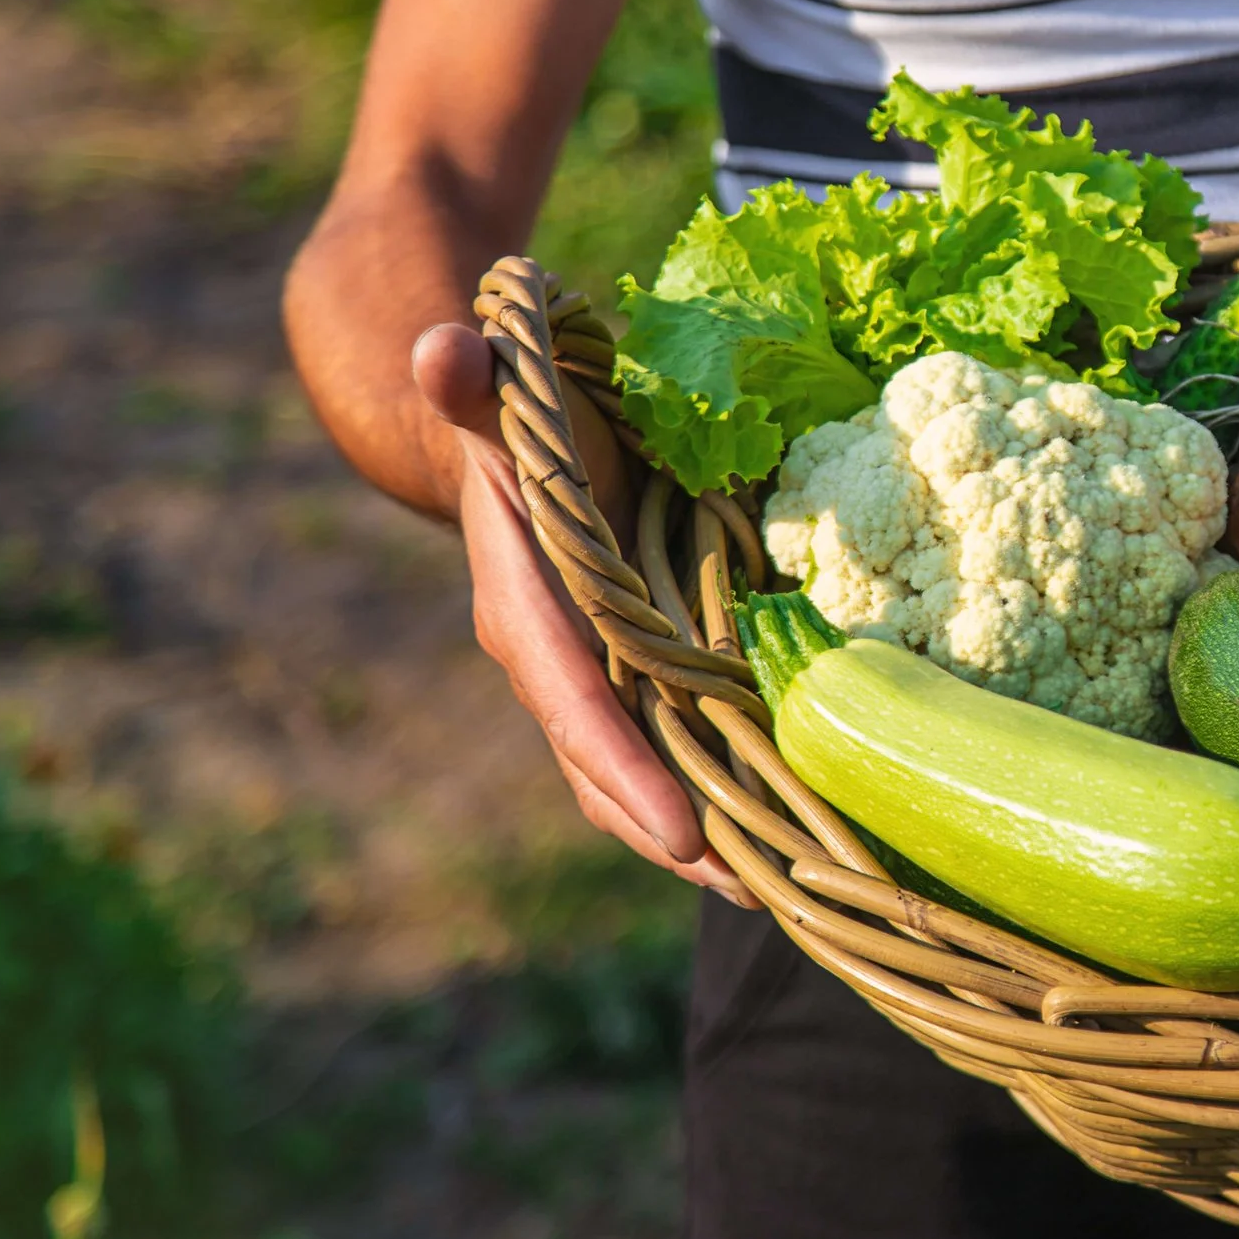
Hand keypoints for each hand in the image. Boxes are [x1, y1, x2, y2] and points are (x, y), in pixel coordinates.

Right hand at [414, 323, 749, 904]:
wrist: (515, 426)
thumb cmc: (519, 407)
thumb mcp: (504, 390)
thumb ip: (480, 382)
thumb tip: (444, 350)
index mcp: (524, 605)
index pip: (574, 700)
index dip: (623, 769)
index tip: (681, 836)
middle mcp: (558, 657)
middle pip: (612, 768)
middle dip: (677, 832)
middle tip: (759, 888)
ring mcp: (601, 671)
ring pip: (647, 771)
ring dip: (710, 829)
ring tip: (790, 881)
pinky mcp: (641, 665)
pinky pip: (679, 739)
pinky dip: (727, 782)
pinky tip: (794, 821)